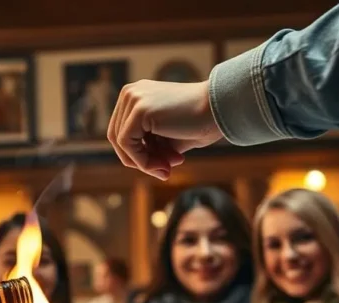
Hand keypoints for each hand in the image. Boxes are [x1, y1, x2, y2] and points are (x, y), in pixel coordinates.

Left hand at [107, 80, 221, 180]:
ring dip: (145, 163)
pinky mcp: (138, 109)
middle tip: (165, 172)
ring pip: (122, 144)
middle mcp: (130, 93)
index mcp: (136, 95)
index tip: (164, 166)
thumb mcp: (167, 136)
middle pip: (118, 138)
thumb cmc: (200, 122)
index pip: (123, 133)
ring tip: (168, 170)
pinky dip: (143, 161)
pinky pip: (128, 145)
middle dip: (141, 160)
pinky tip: (165, 165)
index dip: (139, 155)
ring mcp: (132, 98)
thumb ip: (148, 144)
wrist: (220, 109)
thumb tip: (132, 162)